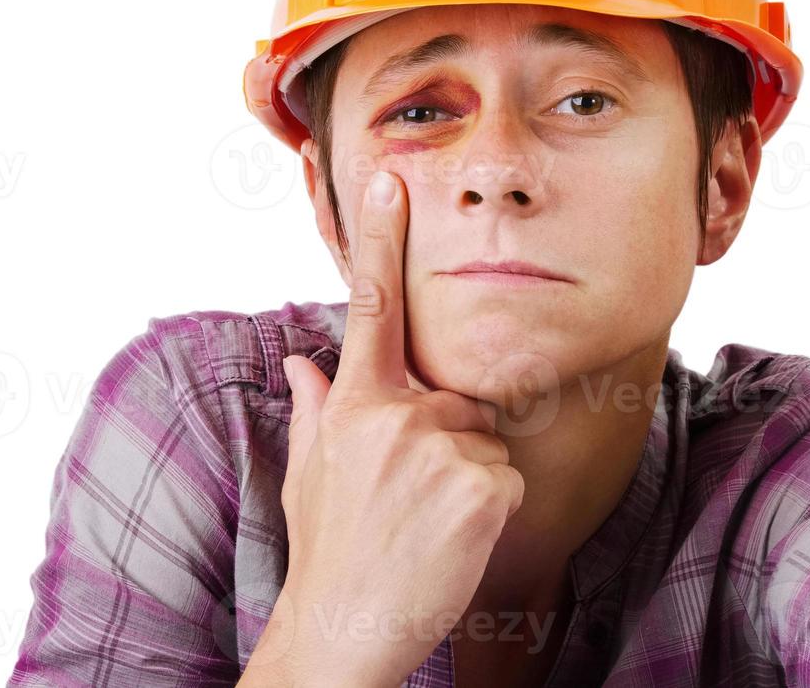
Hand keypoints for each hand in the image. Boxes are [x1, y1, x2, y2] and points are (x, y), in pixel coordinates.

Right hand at [249, 170, 524, 686]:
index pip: (372, 306)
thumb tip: (301, 362)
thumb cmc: (330, 549)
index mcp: (353, 402)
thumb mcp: (310, 472)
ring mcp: (439, 448)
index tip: (393, 180)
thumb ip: (314, 408)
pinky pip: (508, 479)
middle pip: (458, 397)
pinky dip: (491, 510)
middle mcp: (395, 414)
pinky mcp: (482, 486)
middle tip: (410, 499)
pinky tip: (453, 539)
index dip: (382, 240)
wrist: (345, 628)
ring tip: (428, 523)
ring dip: (470, 479)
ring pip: (487, 441)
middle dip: (449, 440)